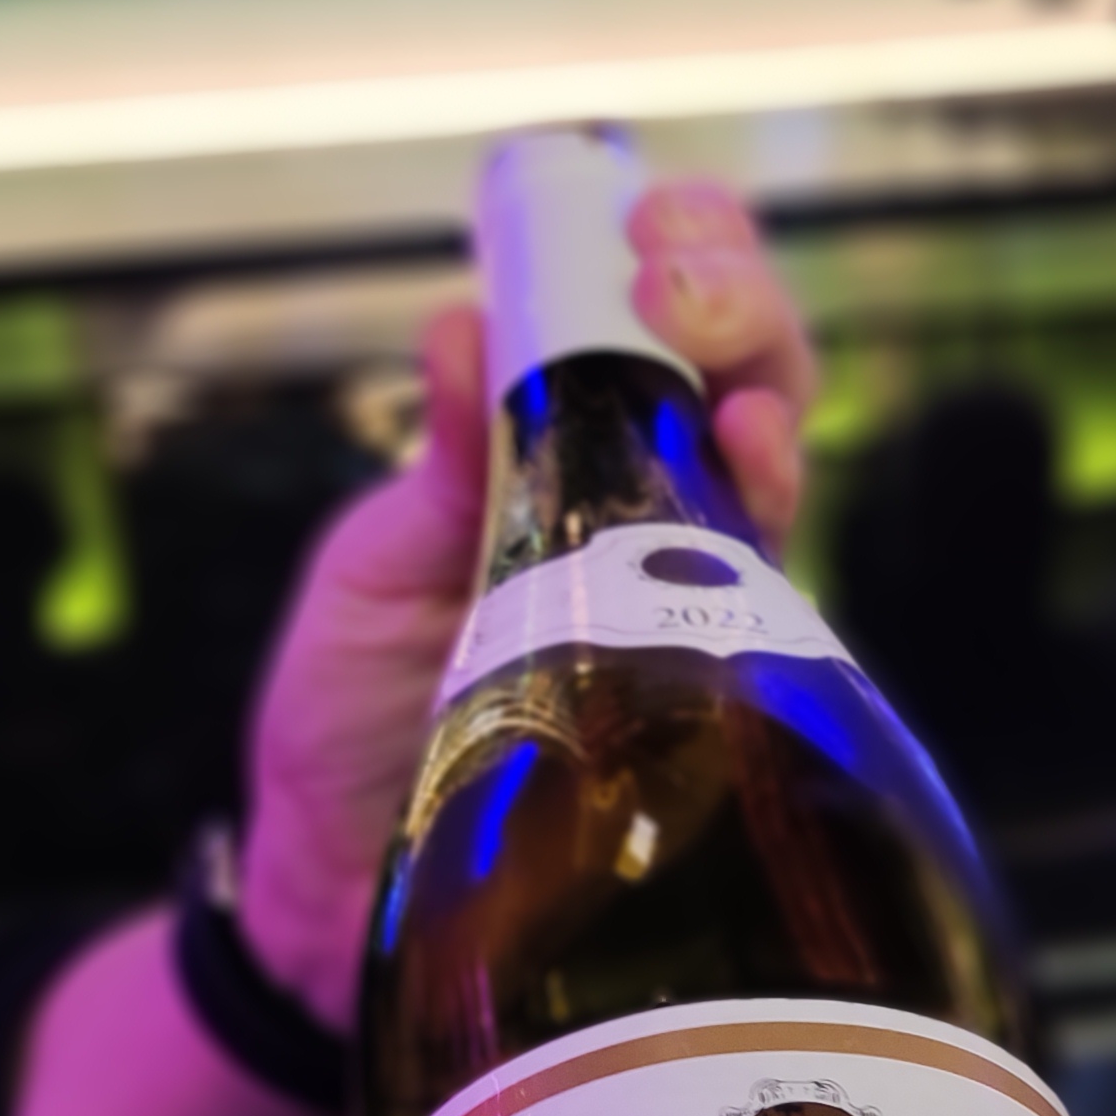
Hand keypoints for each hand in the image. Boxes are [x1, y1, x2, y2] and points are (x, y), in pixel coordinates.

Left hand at [241, 177, 814, 1031]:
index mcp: (558, 467)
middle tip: (684, 286)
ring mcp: (690, 614)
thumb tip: (462, 326)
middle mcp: (650, 527)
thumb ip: (435, 470)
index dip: (676, 254)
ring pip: (779, 469)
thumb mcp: (368, 577)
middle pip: (750, 375)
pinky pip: (768, 603)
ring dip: (770, 398)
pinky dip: (765, 522)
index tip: (640, 211)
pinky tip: (748, 475)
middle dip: (742, 301)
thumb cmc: (347, 728)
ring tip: (731, 384)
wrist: (336, 904)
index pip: (654, 332)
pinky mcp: (710, 709)